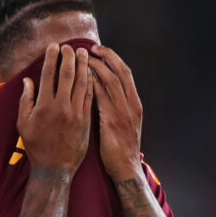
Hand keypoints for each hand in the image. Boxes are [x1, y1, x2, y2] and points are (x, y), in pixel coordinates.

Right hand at [18, 44, 92, 173]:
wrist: (55, 169)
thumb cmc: (36, 147)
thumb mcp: (24, 125)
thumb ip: (26, 101)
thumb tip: (28, 81)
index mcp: (43, 105)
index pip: (48, 75)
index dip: (51, 58)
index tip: (54, 47)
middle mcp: (61, 106)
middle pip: (66, 75)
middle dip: (68, 57)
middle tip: (69, 46)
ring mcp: (76, 113)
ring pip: (81, 83)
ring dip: (83, 66)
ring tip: (84, 53)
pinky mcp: (86, 120)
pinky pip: (90, 96)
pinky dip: (90, 83)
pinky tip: (91, 73)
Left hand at [89, 45, 143, 181]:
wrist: (125, 168)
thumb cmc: (121, 149)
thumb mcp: (124, 124)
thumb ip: (116, 107)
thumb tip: (102, 90)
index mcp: (135, 104)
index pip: (125, 73)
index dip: (113, 59)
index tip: (100, 50)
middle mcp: (131, 104)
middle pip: (120, 72)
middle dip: (106, 57)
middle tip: (90, 48)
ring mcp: (123, 112)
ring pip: (110, 80)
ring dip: (96, 67)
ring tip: (82, 58)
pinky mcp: (111, 121)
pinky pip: (101, 96)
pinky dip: (91, 84)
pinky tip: (80, 78)